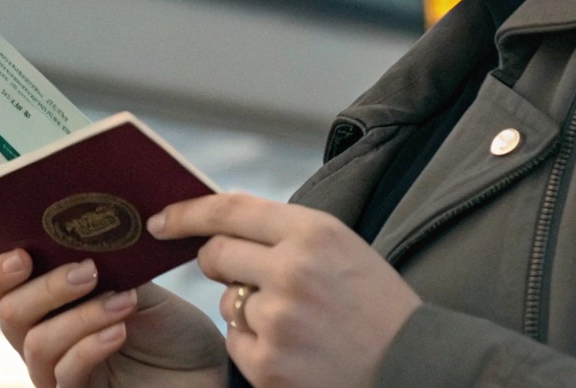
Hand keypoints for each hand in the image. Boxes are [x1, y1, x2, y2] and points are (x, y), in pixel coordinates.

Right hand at [0, 250, 226, 387]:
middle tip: (89, 271)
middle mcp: (41, 338)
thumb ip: (104, 261)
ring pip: (37, 344)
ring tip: (124, 301)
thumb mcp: (137, 283)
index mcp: (46, 303)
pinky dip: (90, 347)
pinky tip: (120, 331)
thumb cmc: (168, 328)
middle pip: (9, 314)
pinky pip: (66, 375)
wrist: (203, 370)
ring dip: (81, 316)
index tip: (24, 254)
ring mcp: (57, 372)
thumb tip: (81, 223)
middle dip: (46, 288)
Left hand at [148, 193, 421, 387]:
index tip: (161, 219)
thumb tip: (221, 224)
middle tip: (239, 272)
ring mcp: (279, 320)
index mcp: (314, 232)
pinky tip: (295, 348)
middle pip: (215, 253)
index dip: (187, 212)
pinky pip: (236, 341)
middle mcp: (292, 271)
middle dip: (217, 262)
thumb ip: (286, 232)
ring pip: (227, 302)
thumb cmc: (376, 304)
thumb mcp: (342, 247)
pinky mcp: (269, 364)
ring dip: (248, 308)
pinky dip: (256, 345)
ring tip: (297, 321)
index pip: (230, 209)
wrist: (414, 366)